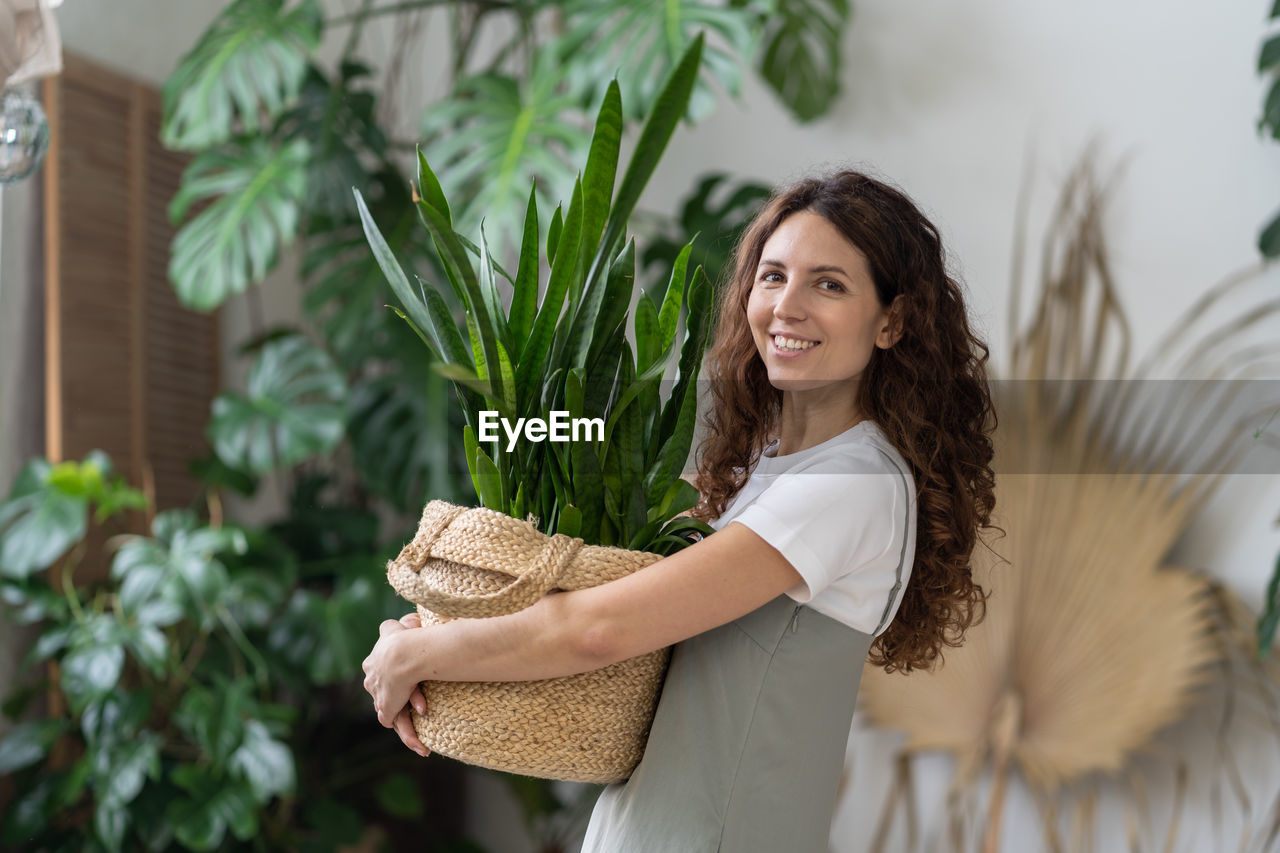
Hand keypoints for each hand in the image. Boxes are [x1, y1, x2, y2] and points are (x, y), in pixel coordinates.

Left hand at [362, 615, 429, 756]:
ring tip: (419, 744)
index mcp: (373, 664)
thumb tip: (411, 619)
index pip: (381, 677)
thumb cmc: (405, 636)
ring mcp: (379, 696)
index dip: (392, 682)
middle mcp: (372, 682)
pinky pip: (397, 723)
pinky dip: (409, 734)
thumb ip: (404, 624)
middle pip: (384, 697)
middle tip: (411, 715)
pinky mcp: (387, 708)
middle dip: (395, 706)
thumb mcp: (398, 626)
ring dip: (407, 730)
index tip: (403, 687)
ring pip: (392, 715)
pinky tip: (420, 744)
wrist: (402, 653)